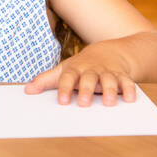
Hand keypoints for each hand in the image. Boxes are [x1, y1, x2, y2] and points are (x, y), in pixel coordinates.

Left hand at [24, 40, 138, 105]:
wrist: (108, 52)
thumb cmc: (80, 67)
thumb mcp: (62, 70)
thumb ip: (45, 81)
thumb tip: (26, 91)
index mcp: (75, 70)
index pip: (68, 78)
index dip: (64, 89)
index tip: (61, 102)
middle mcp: (91, 70)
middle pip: (88, 79)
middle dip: (86, 90)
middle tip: (83, 104)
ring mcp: (107, 72)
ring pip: (109, 80)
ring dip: (109, 90)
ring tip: (109, 103)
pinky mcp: (122, 76)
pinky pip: (127, 82)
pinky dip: (129, 90)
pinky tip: (130, 100)